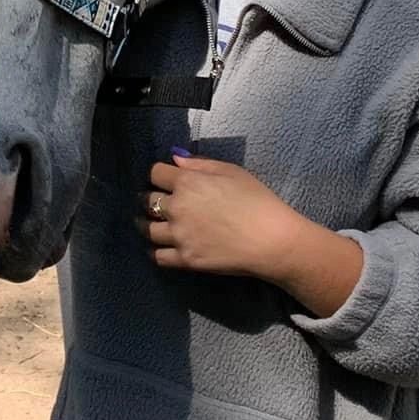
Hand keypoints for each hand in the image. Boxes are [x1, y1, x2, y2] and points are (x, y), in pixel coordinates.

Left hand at [142, 151, 296, 277]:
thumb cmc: (257, 200)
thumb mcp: (232, 171)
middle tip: (157, 203)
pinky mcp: (185, 259)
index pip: (155, 173)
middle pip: (147, 201)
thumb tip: (176, 159)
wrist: (271, 239)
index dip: (159, 175)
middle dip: (150, 199)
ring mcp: (179, 235)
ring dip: (148, 225)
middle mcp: (177, 207)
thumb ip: (200, 164)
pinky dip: (157, 251)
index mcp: (188, 182)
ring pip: (148, 229)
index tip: (165, 179)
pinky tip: (161, 248)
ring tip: (154, 225)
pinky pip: (158, 256)